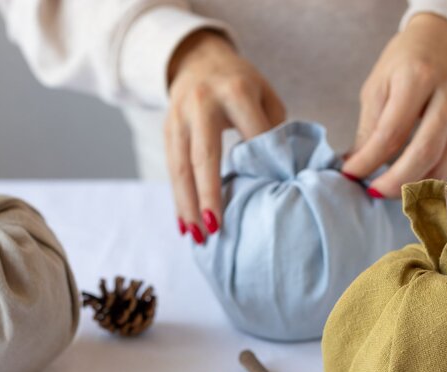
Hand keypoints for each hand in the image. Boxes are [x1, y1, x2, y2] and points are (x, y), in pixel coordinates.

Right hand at [166, 31, 285, 242]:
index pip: (250, 136)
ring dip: (187, 205)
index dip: (260, 168)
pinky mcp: (166, 129)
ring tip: (196, 236)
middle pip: (203, 156)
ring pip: (179, 167)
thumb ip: (272, 130)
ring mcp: (179, 116)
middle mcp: (201, 102)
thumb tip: (280, 175)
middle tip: (216, 228)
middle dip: (209, 194)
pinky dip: (178, 199)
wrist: (199, 59)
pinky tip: (183, 224)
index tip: (268, 200)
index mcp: (235, 90)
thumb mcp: (266, 96)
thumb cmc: (242, 85)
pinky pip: (170, 168)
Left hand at [342, 14, 446, 197]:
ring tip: (386, 190)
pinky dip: (424, 180)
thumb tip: (353, 167)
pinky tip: (406, 183)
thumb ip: (369, 128)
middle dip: (395, 182)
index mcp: (419, 77)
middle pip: (424, 153)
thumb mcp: (379, 85)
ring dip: (411, 186)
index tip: (349, 174)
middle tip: (372, 193)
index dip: (369, 161)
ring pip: (441, 165)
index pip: (391, 133)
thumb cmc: (405, 62)